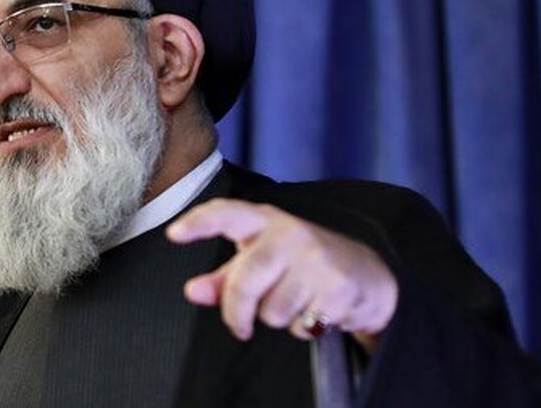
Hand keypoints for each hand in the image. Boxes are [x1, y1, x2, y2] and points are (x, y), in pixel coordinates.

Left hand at [166, 198, 397, 351]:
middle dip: (236, 313)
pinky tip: (314, 310)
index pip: (227, 213)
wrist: (367, 275)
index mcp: (265, 221)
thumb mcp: (261, 262)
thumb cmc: (301, 265)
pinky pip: (300, 324)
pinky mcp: (339, 287)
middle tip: (240, 325)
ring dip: (277, 318)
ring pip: (272, 310)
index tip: (173, 233)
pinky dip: (302, 327)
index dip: (199, 222)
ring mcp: (317, 259)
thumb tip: (193, 291)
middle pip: (245, 282)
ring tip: (295, 303)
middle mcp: (291, 233)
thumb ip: (224, 278)